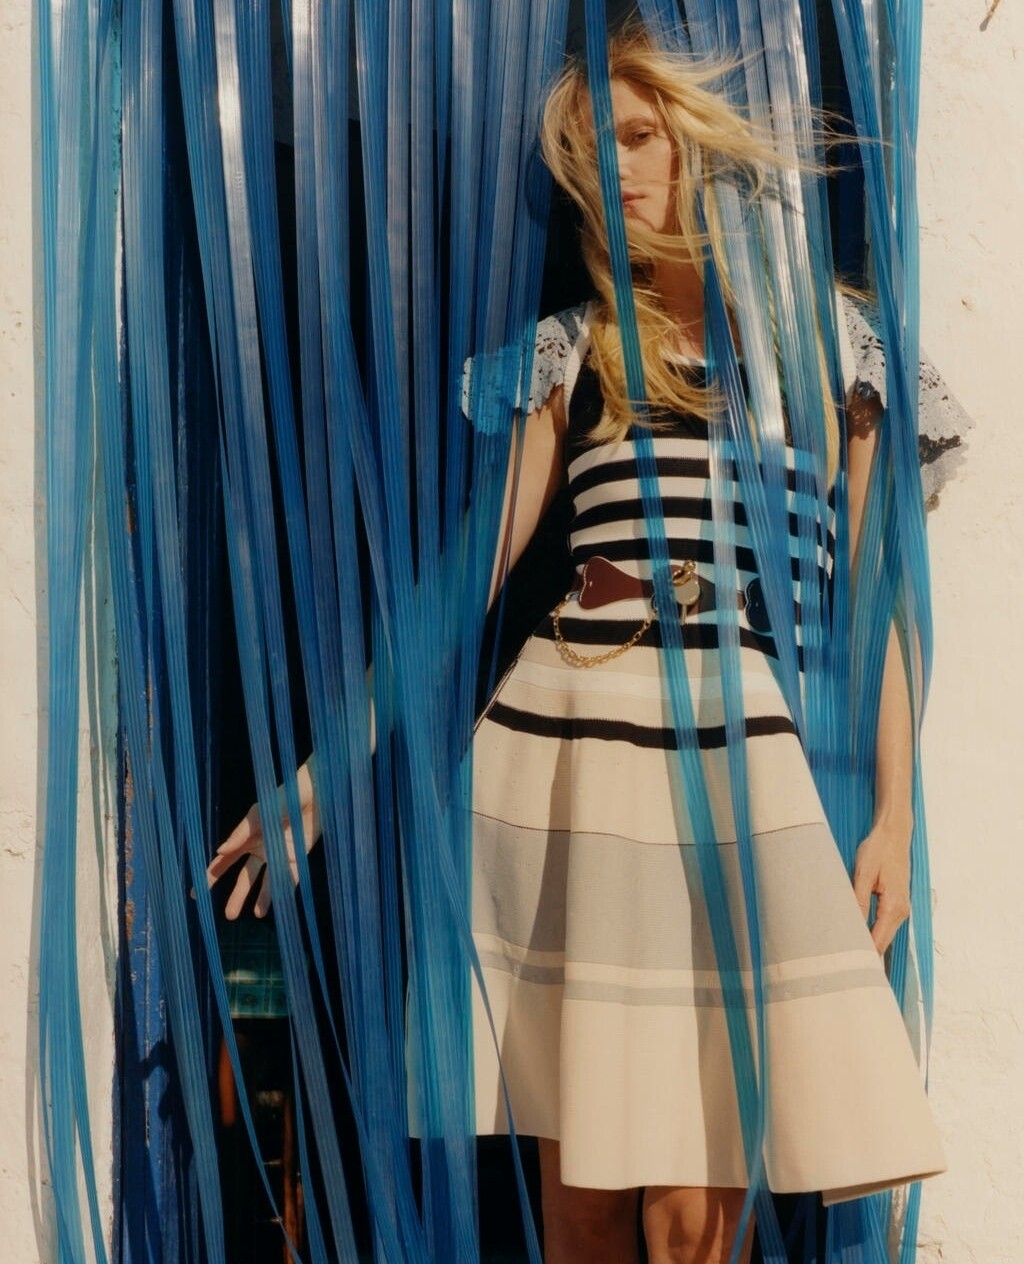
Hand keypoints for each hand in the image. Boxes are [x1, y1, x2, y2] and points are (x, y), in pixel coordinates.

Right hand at [207, 759, 320, 918]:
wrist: (316, 792)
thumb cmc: (285, 796)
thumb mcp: (261, 813)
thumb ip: (241, 833)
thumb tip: (219, 851)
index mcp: (247, 836)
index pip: (225, 860)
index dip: (211, 876)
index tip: (197, 893)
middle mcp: (261, 848)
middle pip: (245, 876)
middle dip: (237, 895)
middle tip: (229, 916)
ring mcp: (279, 854)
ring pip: (266, 881)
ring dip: (261, 898)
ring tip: (255, 915)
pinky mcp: (297, 857)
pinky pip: (287, 879)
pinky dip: (281, 893)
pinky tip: (275, 906)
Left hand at [852, 815, 912, 953]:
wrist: (894, 834)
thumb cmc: (878, 850)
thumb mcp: (863, 873)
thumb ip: (858, 900)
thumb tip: (851, 926)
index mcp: (894, 907)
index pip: (878, 942)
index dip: (863, 957)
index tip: (846, 968)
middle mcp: (901, 912)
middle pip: (882, 943)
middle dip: (863, 955)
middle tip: (840, 966)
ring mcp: (900, 909)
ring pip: (883, 936)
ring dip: (866, 944)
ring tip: (844, 954)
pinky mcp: (895, 904)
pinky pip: (883, 926)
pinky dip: (871, 933)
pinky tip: (854, 935)